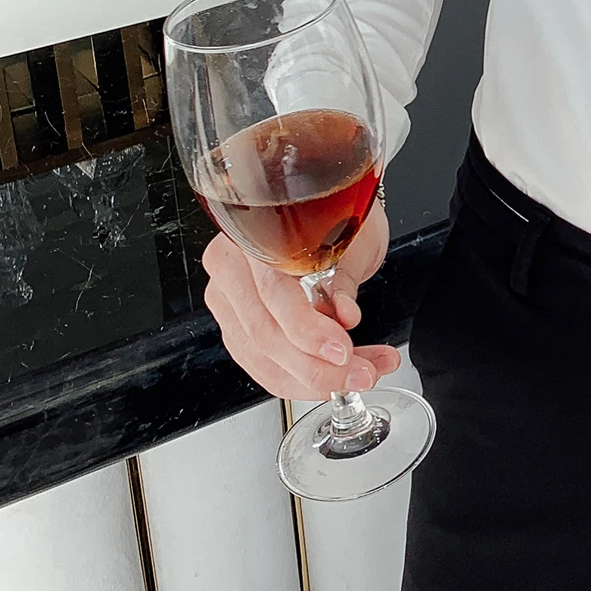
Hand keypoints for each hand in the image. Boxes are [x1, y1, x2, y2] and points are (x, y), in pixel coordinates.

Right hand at [201, 200, 400, 400]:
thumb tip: (346, 316)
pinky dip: (300, 377)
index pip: (273, 295)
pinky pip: (262, 364)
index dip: (308, 332)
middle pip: (264, 335)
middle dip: (317, 368)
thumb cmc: (336, 219)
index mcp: (253, 236)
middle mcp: (230, 268)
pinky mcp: (236, 324)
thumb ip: (343, 282)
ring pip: (263, 359)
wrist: (325, 213)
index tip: (343, 352)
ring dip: (314, 378)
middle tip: (362, 374)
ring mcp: (228, 299)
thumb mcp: (351, 240)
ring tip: (360, 374)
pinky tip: (333, 377)